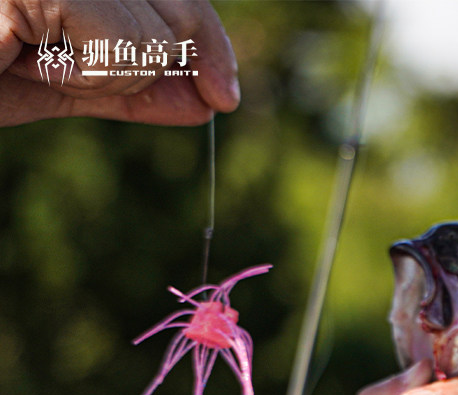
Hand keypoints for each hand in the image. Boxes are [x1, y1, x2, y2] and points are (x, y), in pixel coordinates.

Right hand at [0, 0, 238, 125]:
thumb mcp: (68, 80)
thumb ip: (134, 87)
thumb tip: (206, 103)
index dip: (208, 44)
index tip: (224, 96)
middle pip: (178, 14)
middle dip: (142, 67)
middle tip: (61, 71)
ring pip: (157, 38)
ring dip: (100, 75)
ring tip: (27, 60)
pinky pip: (122, 42)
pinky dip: (83, 73)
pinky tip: (20, 58)